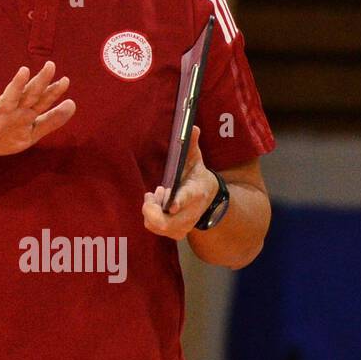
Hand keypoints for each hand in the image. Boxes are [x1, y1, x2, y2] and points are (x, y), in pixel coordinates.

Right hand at [0, 62, 74, 162]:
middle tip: (51, 65)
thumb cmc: (2, 135)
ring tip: (24, 71)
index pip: (42, 100)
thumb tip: (73, 104)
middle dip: (40, 81)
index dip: (54, 91)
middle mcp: (13, 109)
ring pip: (8, 98)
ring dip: (16, 85)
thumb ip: (51, 120)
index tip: (66, 80)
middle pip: (28, 94)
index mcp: (26, 111)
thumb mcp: (32, 132)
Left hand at [142, 124, 218, 240]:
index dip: (178, 202)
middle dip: (152, 210)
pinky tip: (157, 204)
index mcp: (196, 193)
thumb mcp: (196, 160)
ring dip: (151, 211)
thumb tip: (192, 126)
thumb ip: (192, 145)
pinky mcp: (175, 232)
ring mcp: (183, 225)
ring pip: (157, 225)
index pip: (186, 199)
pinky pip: (155, 228)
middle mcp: (190, 213)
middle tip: (153, 193)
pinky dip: (150, 217)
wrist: (210, 201)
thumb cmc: (196, 176)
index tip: (170, 204)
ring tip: (157, 195)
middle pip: (166, 222)